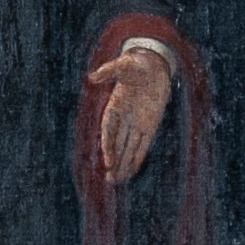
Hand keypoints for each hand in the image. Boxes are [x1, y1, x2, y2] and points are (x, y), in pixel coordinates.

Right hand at [89, 43, 171, 183]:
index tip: (108, 160)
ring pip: (129, 148)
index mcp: (114, 106)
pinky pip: (143, 145)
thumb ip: (109, 72)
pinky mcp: (149, 125)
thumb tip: (92, 77)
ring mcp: (136, 123)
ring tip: (117, 181)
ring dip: (124, 164)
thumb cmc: (135, 63)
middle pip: (117, 144)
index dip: (108, 145)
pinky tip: (132, 171)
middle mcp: (123, 118)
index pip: (109, 130)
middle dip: (114, 162)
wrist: (152, 64)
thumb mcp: (122, 65)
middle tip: (110, 180)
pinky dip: (138, 157)